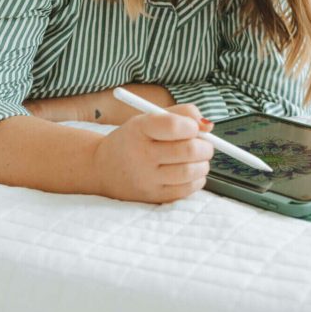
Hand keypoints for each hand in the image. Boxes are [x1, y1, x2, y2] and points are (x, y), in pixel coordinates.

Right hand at [92, 103, 214, 203]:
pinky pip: (187, 189)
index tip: (194, 127)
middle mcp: (142, 155)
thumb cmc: (132, 139)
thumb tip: (208, 125)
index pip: (174, 125)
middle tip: (204, 144)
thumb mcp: (147, 118)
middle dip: (205, 146)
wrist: (102, 168)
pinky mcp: (153, 197)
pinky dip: (197, 179)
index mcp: (139, 129)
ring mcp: (147, 179)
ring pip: (191, 171)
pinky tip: (191, 171)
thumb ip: (179, 115)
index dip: (192, 125)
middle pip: (188, 150)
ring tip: (198, 158)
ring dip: (203, 163)